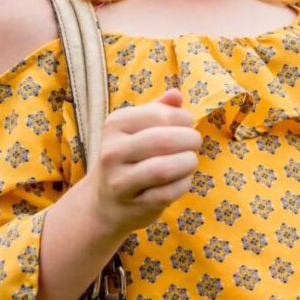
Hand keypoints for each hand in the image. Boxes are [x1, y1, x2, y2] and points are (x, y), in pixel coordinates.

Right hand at [88, 88, 201, 237]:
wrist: (105, 201)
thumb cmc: (130, 156)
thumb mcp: (137, 128)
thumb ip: (158, 109)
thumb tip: (176, 94)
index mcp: (115, 124)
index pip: (160, 115)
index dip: (183, 118)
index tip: (187, 125)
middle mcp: (112, 151)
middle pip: (164, 140)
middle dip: (190, 140)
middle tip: (194, 143)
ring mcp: (119, 180)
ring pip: (164, 169)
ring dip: (188, 163)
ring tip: (190, 161)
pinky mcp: (133, 205)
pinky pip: (168, 193)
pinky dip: (183, 184)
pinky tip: (182, 179)